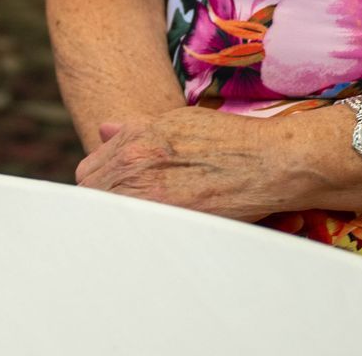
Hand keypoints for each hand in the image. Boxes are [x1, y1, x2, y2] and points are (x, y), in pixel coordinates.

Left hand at [73, 106, 289, 221]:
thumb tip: (103, 130)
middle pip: (92, 196)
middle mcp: (135, 161)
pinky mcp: (172, 216)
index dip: (102, 186)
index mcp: (135, 138)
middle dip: (106, 204)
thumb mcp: (177, 123)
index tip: (115, 195)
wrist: (272, 160)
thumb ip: (134, 129)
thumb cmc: (231, 142)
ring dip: (123, 222)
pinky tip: (159, 237)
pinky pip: (137, 235)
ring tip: (147, 225)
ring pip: (111, 217)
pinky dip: (142, 237)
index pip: (88, 174)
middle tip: (131, 212)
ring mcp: (151, 190)